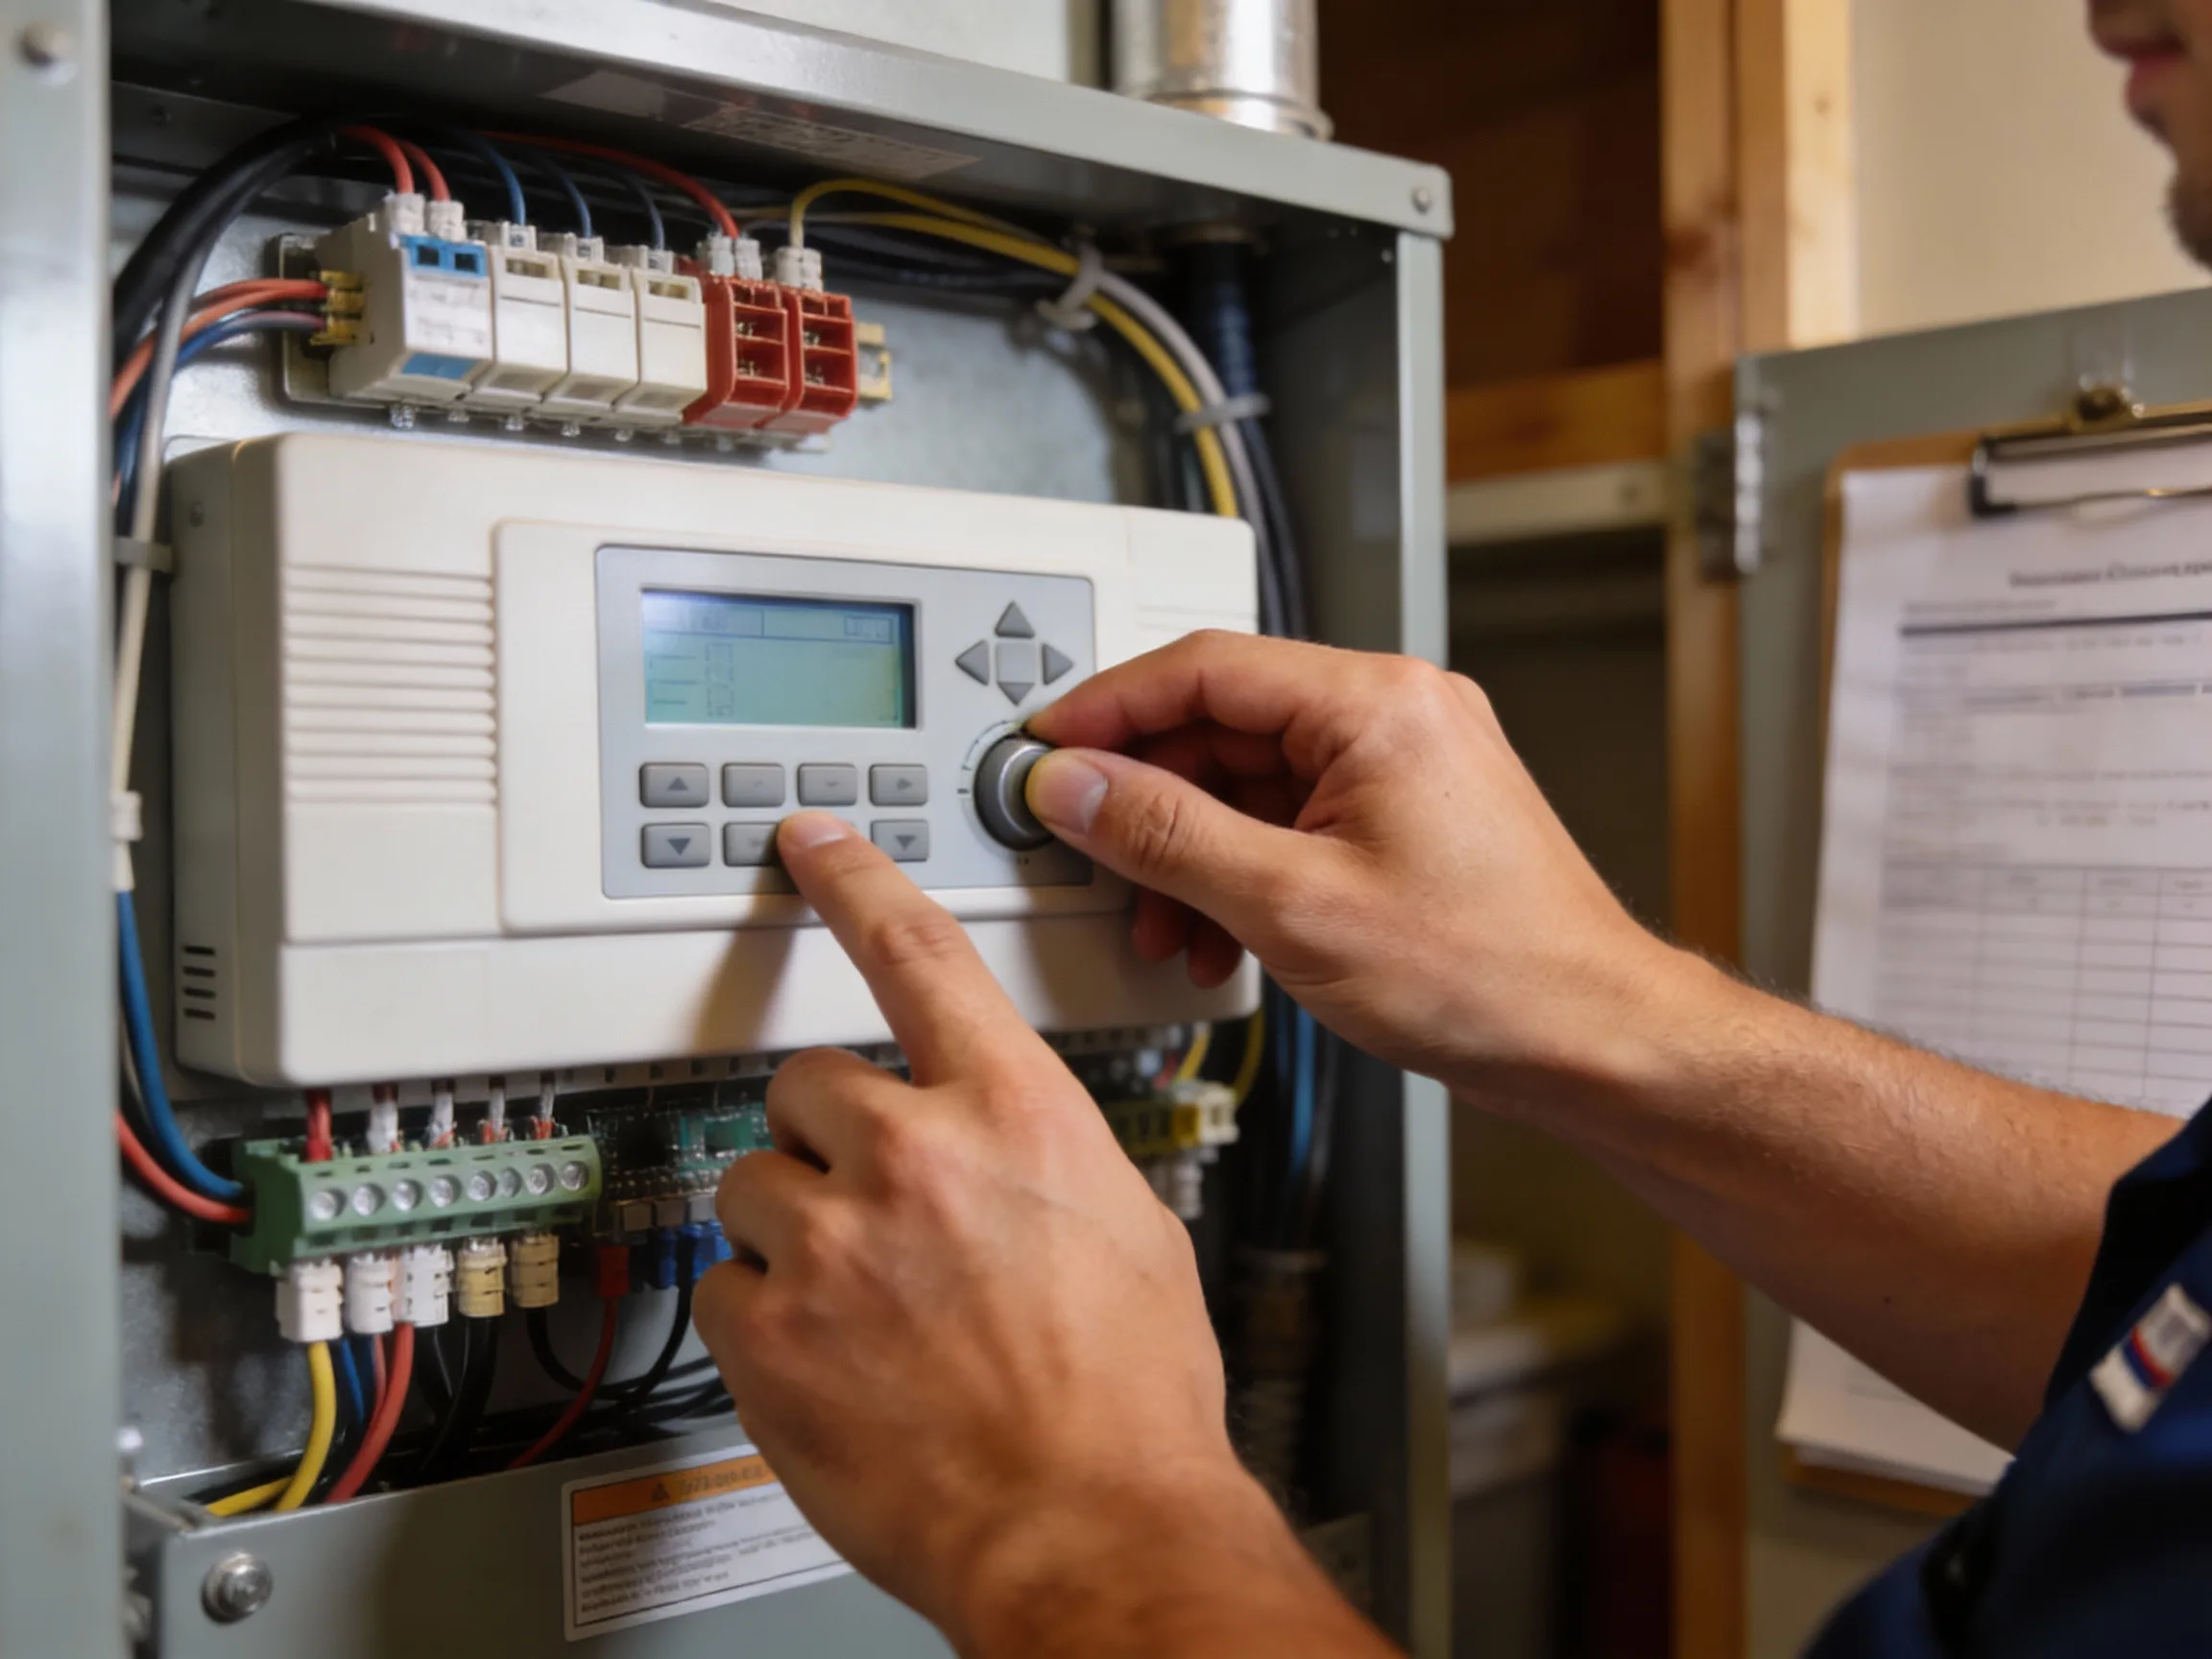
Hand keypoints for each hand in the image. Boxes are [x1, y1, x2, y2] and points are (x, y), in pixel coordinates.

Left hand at [693, 812, 1384, 1657]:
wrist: (1090, 1529)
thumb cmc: (1129, 1397)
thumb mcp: (1131, 1228)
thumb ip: (1047, 1155)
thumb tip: (1013, 1145)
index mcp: (1015, 1115)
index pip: (916, 954)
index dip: (853, 884)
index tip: (810, 845)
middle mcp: (914, 1158)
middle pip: (804, 1079)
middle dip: (827, 1131)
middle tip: (873, 1202)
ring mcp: (831, 1246)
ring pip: (754, 1184)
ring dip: (794, 1228)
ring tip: (862, 1301)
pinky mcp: (769, 1336)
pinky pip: (726, 1288)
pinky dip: (767, 1318)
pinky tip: (833, 1361)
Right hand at [1024, 632, 1685, 1108]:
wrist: (1593, 1042)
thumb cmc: (1491, 975)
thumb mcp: (1291, 905)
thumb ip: (1167, 835)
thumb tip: (1076, 786)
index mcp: (1376, 703)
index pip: (1201, 667)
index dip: (1106, 707)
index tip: (1044, 749)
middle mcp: (1395, 714)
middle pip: (1221, 722)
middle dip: (1146, 798)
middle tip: (1088, 849)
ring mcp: (1404, 765)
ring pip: (1250, 779)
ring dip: (1188, 848)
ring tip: (1160, 919)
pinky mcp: (1405, 818)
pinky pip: (1290, 819)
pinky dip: (1239, 869)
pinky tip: (1216, 932)